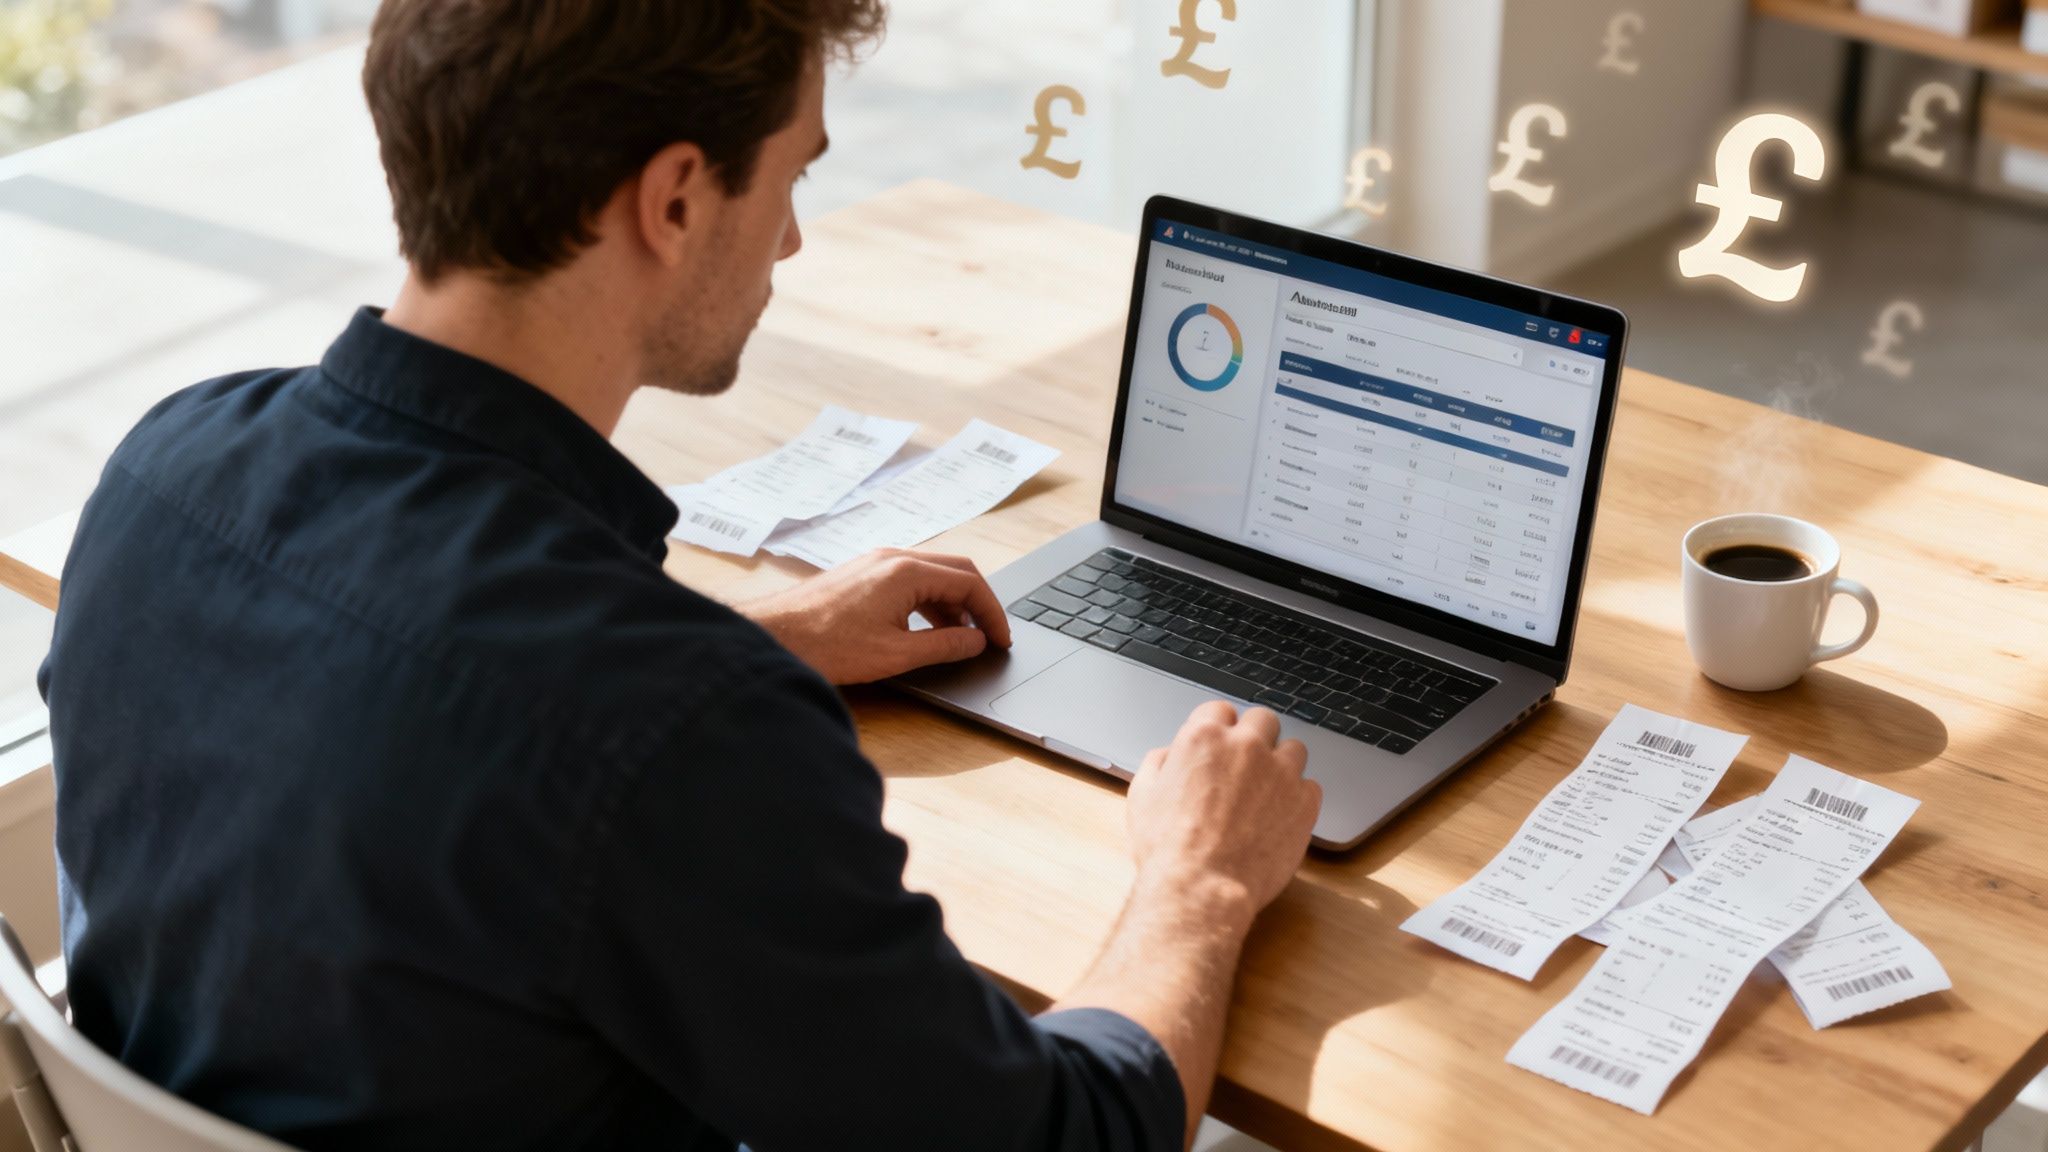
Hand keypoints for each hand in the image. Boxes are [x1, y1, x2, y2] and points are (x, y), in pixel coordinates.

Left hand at [739, 547, 1012, 684]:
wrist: (774, 637)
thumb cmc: (827, 645)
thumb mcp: (897, 654)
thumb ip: (944, 646)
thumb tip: (975, 641)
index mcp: (906, 571)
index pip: (969, 582)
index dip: (992, 612)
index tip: (1001, 638)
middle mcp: (892, 557)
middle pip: (955, 571)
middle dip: (977, 603)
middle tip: (989, 634)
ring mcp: (875, 563)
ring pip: (931, 575)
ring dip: (952, 604)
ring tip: (960, 639)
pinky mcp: (861, 574)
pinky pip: (908, 580)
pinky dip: (928, 602)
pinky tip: (926, 629)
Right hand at [1125, 701, 1320, 919]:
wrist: (1202, 887)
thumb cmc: (1168, 847)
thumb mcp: (1143, 795)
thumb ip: (1159, 763)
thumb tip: (1170, 756)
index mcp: (1204, 738)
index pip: (1220, 709)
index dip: (1219, 728)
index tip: (1220, 745)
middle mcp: (1246, 746)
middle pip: (1263, 720)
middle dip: (1255, 737)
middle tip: (1246, 765)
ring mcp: (1280, 772)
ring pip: (1294, 749)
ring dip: (1281, 764)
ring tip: (1267, 792)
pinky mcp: (1304, 802)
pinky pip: (1310, 786)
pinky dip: (1298, 797)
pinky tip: (1280, 815)